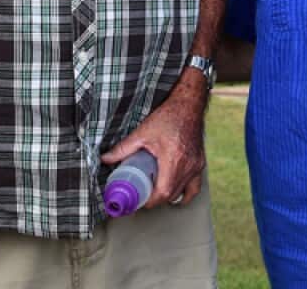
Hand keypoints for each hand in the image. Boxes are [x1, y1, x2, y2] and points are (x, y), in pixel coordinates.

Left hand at [100, 85, 206, 208]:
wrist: (188, 105)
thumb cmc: (168, 116)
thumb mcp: (143, 132)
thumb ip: (123, 148)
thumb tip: (106, 158)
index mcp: (173, 160)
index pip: (163, 192)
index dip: (151, 201)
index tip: (140, 201)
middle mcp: (188, 166)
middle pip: (172, 195)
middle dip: (157, 199)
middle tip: (144, 195)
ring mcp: (196, 166)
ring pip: (184, 193)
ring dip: (170, 195)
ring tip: (157, 191)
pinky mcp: (200, 163)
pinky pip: (195, 186)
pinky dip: (185, 192)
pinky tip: (176, 191)